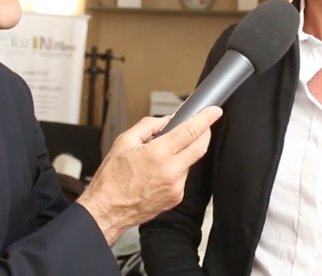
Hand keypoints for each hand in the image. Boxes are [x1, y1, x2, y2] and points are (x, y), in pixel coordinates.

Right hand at [76, 105, 222, 244]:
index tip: (214, 112)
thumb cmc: (112, 179)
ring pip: (190, 162)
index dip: (206, 119)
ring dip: (185, 153)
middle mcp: (171, 171)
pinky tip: (160, 171)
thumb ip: (149, 126)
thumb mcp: (124, 142)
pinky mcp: (176, 197)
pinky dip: (176, 169)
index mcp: (158, 154)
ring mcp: (176, 187)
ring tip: (163, 155)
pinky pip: (182, 177)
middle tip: (203, 125)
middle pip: (200, 147)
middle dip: (205, 133)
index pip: (190, 131)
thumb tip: (167, 120)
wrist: (108, 210)